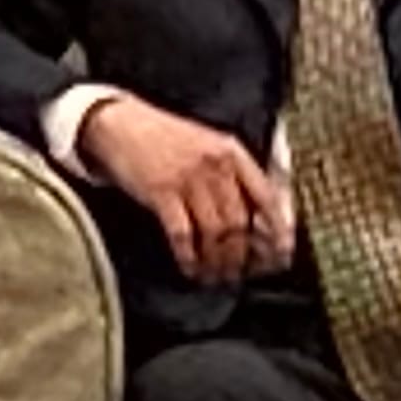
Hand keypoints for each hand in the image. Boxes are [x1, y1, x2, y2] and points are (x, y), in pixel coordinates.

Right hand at [77, 94, 292, 288]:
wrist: (120, 124)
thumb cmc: (165, 139)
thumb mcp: (209, 145)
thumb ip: (234, 174)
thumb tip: (258, 218)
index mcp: (233, 153)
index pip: (267, 198)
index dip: (277, 231)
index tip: (281, 255)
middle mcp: (215, 165)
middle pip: (239, 222)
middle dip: (241, 256)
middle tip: (238, 274)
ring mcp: (188, 178)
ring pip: (214, 232)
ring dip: (217, 261)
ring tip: (216, 276)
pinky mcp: (160, 192)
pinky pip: (182, 234)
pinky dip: (188, 256)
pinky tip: (190, 268)